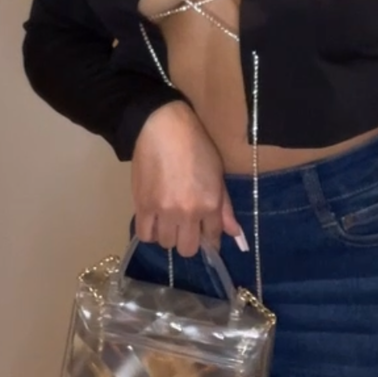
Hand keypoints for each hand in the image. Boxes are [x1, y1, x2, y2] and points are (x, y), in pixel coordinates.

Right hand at [131, 100, 242, 258]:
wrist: (163, 127)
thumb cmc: (196, 146)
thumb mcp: (217, 174)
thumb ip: (225, 207)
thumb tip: (235, 234)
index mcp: (209, 204)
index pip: (212, 238)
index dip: (209, 238)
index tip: (204, 234)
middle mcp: (188, 213)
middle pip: (188, 248)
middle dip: (189, 240)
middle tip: (186, 226)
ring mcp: (163, 211)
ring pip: (166, 244)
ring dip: (169, 235)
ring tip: (168, 220)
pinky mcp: (142, 206)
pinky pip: (144, 234)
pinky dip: (150, 232)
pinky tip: (154, 221)